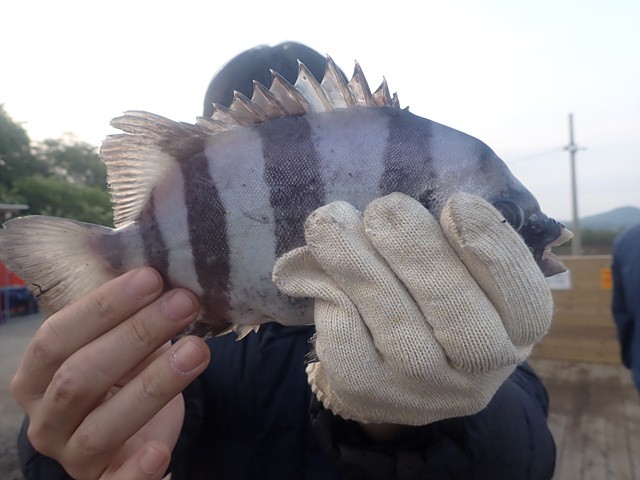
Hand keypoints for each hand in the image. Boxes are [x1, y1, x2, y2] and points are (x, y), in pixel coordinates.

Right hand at [10, 268, 209, 478]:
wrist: (130, 433)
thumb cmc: (122, 376)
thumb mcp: (118, 344)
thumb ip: (129, 313)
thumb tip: (162, 265)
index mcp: (37, 376)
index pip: (58, 336)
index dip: (104, 306)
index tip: (152, 278)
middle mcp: (45, 418)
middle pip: (80, 377)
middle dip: (136, 335)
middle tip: (183, 303)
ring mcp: (72, 456)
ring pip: (101, 427)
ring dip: (152, 386)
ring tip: (197, 350)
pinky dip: (135, 472)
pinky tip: (160, 449)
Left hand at [273, 193, 552, 425]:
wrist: (394, 368)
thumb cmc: (436, 304)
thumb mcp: (464, 274)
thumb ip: (451, 241)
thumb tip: (414, 209)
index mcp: (516, 331)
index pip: (523, 300)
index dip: (493, 251)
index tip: (457, 202)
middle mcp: (479, 368)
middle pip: (460, 319)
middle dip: (419, 253)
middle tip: (386, 207)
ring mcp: (424, 388)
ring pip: (396, 327)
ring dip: (359, 266)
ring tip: (332, 222)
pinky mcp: (370, 390)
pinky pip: (350, 342)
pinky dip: (335, 297)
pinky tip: (323, 269)